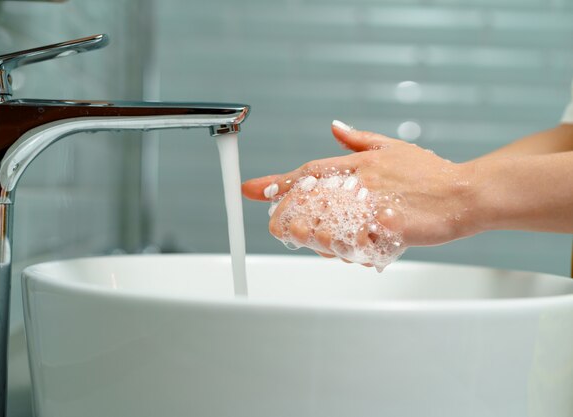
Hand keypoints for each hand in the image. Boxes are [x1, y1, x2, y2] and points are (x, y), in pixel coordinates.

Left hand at [242, 121, 478, 263]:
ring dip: (307, 233)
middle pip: (310, 200)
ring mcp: (374, 207)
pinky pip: (356, 245)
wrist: (466, 194)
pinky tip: (335, 250)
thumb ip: (359, 139)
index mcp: (359, 164)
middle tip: (274, 224)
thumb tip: (335, 127)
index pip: (308, 171)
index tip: (250, 189)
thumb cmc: (430, 174)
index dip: (276, 181)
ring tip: (300, 237)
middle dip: (285, 214)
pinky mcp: (389, 229)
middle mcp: (362, 184)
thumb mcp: (393, 147)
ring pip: (327, 224)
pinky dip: (341, 250)